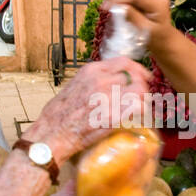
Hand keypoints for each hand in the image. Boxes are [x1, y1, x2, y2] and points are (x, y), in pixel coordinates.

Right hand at [24, 57, 149, 164]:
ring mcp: (107, 97)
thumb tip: (109, 82)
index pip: (124, 62)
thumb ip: (93, 80)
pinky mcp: (112, 116)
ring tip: (140, 108)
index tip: (143, 77)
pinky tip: (138, 117)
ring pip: (139, 91)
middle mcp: (101, 80)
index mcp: (91, 71)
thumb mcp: (74, 85)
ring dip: (143, 99)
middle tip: (141, 98)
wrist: (52, 133)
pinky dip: (142, 111)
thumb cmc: (58, 114)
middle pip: (134, 77)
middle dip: (140, 87)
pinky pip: (138, 107)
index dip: (138, 69)